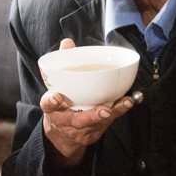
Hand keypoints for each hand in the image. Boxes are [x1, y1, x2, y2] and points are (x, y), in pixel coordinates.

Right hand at [41, 40, 133, 167]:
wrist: (62, 133)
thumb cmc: (61, 104)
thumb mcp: (57, 86)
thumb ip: (62, 64)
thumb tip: (68, 42)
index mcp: (52, 108)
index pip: (48, 105)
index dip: (51, 101)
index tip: (56, 97)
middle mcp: (65, 121)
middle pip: (77, 120)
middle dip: (92, 116)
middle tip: (104, 110)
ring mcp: (80, 130)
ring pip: (96, 124)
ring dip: (112, 113)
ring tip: (124, 102)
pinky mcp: (92, 133)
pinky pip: (106, 124)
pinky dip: (118, 112)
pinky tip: (127, 102)